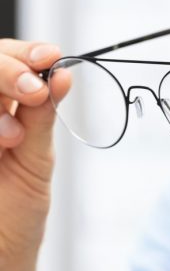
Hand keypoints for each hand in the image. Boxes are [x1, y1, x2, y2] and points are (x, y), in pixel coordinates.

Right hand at [0, 39, 67, 270]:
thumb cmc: (14, 216)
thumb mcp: (34, 163)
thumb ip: (40, 118)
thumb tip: (63, 74)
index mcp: (0, 111)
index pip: (4, 60)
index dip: (22, 54)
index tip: (49, 56)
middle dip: (6, 71)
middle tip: (32, 92)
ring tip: (12, 139)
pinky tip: (2, 145)